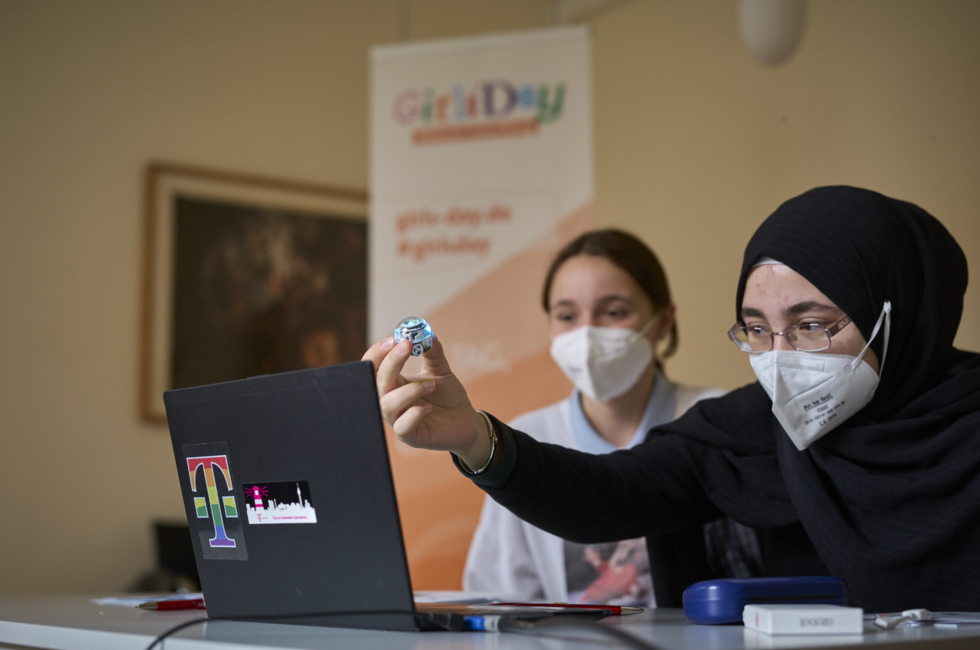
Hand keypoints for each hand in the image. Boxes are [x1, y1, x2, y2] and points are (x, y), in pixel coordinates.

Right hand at [362, 335, 491, 468]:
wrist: (466, 420)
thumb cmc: (447, 396)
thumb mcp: (440, 370)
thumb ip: (432, 351)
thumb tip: (426, 333)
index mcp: (393, 383)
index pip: (373, 367)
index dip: (378, 352)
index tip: (395, 338)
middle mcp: (391, 401)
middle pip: (377, 382)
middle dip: (391, 362)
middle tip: (407, 346)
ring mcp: (398, 420)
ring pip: (387, 404)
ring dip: (407, 390)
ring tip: (431, 385)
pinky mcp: (410, 436)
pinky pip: (402, 427)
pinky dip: (414, 414)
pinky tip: (428, 408)